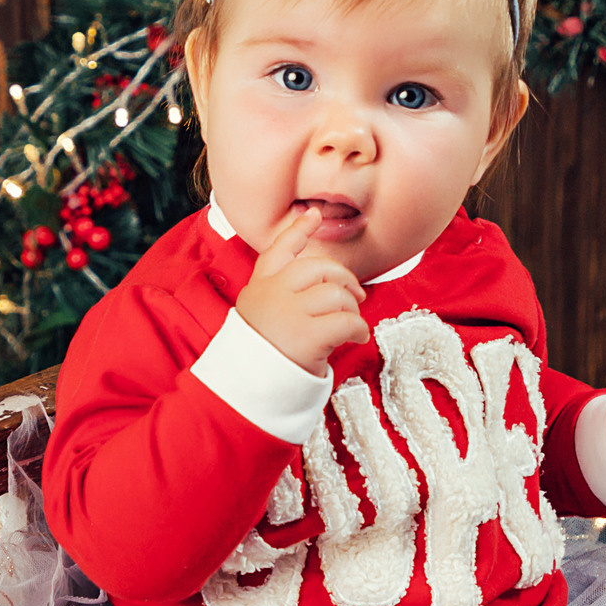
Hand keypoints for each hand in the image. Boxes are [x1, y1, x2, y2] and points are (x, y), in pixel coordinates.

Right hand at [233, 202, 369, 372]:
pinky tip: (357, 337)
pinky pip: (347, 321)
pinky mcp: (307, 336)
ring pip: (336, 293)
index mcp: (258, 287)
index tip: (314, 214)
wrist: (246, 391)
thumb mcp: (257, 318)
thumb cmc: (259, 357)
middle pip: (318, 267)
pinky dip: (359, 328)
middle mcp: (272, 294)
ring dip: (352, 308)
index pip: (278, 249)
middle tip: (356, 295)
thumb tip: (325, 285)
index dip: (299, 230)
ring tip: (352, 324)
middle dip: (344, 278)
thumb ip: (280, 296)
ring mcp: (289, 313)